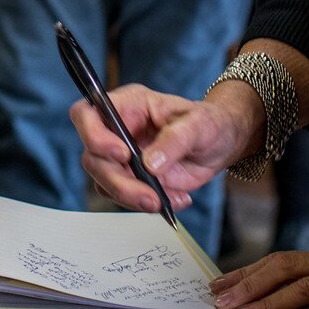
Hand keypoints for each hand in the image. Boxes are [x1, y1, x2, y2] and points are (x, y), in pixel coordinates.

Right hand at [71, 83, 263, 214]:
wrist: (221, 143)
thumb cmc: (209, 123)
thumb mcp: (199, 124)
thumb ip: (175, 139)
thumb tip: (150, 164)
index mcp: (128, 105)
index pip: (87, 114)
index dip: (94, 136)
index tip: (122, 155)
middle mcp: (117, 130)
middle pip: (92, 157)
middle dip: (117, 181)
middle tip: (149, 196)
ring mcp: (121, 156)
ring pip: (103, 181)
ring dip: (130, 197)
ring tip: (163, 202)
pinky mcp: (131, 178)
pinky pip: (124, 196)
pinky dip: (146, 203)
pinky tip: (175, 199)